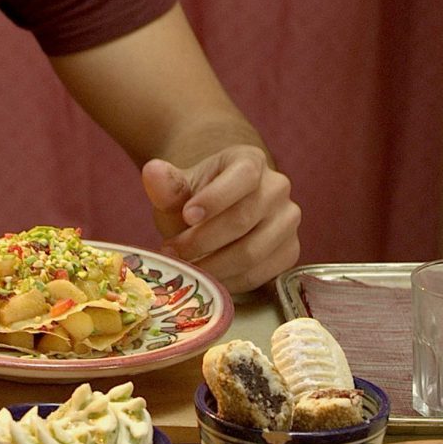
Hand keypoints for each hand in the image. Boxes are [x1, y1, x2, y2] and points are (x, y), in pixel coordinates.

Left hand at [140, 145, 299, 292]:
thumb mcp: (177, 191)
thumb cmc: (194, 201)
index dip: (216, 198)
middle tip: (172, 251)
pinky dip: (229, 281)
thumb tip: (153, 171)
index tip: (186, 216)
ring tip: (185, 267)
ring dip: (213, 265)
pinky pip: (261, 274)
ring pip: (253, 251)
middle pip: (244, 218)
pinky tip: (207, 278)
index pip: (243, 176)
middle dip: (203, 240)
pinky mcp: (289, 251)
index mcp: (251, 161)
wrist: (214, 217)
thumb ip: (167, 186)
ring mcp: (287, 221)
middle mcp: (277, 188)